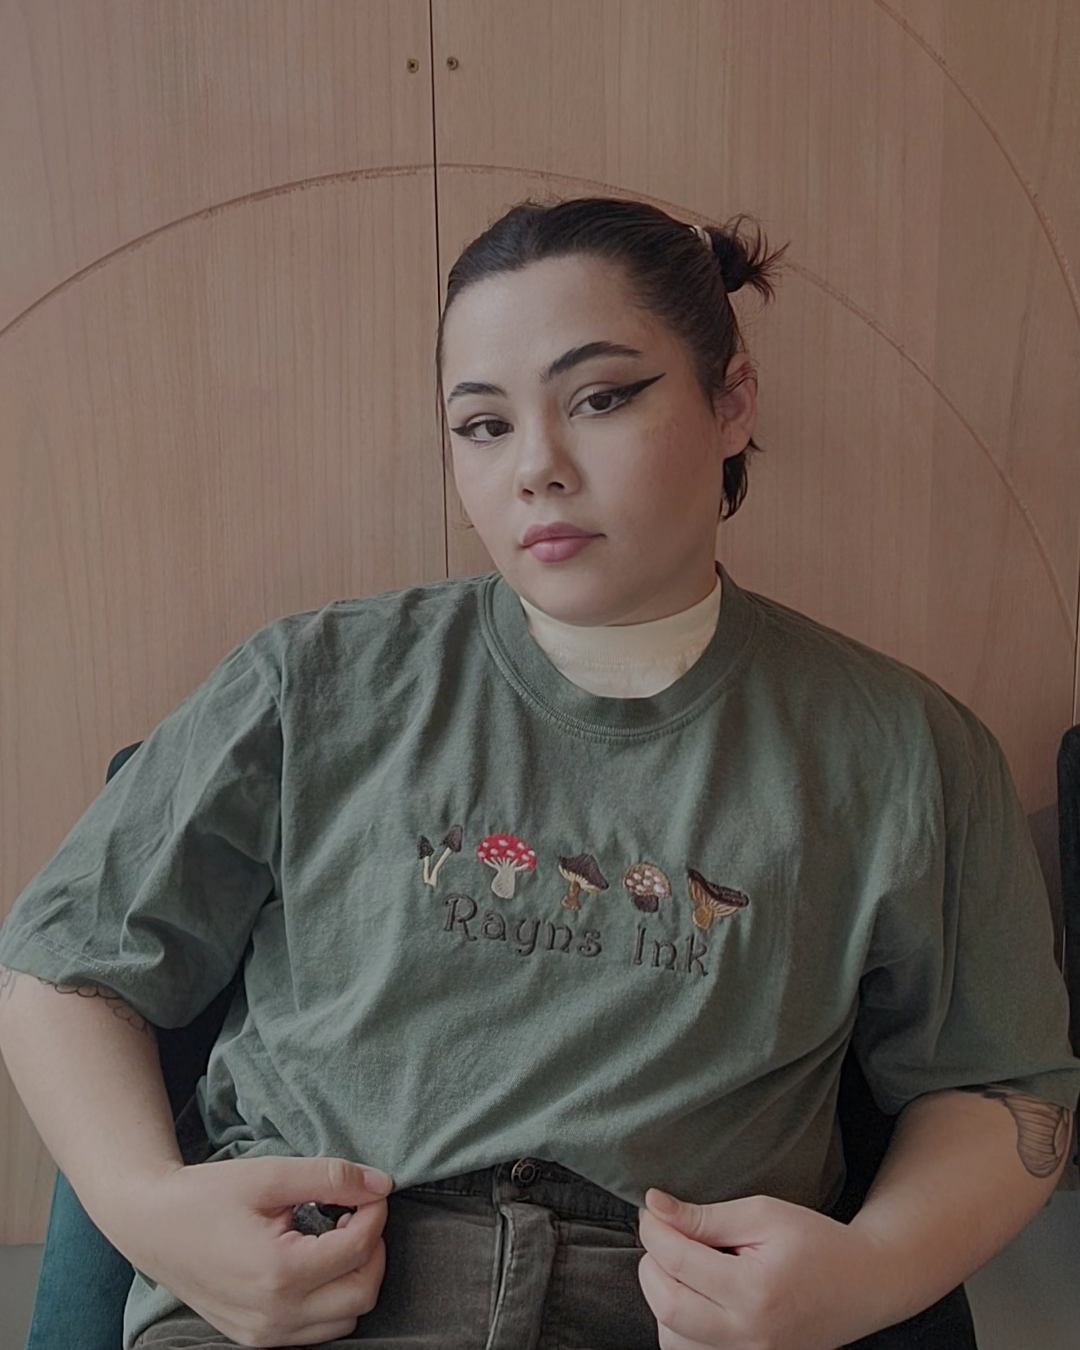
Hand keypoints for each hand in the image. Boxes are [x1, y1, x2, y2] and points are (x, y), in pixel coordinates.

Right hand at [113, 1155, 392, 1346]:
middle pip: (363, 1293)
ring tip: (335, 1236)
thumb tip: (381, 1184)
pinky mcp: (256, 1338)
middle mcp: (274, 1315)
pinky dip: (331, 1298)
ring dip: (354, 1277)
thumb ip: (331, 1177)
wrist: (151, 1226)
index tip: (369, 1190)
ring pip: (346, 1319)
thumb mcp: (270, 1174)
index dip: (374, 1213)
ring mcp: (263, 1334)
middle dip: (373, 1249)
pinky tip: (314, 1261)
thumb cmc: (206, 1196)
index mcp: (279, 1273)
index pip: (359, 1249)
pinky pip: (317, 1331)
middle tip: (356, 1213)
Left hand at [637, 1189, 888, 1349]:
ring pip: (673, 1338)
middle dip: (652, 1264)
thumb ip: (707, 1217)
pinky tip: (694, 1293)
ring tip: (681, 1264)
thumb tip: (654, 1206)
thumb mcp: (765, 1214)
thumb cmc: (817, 1241)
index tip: (650, 1209)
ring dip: (663, 1296)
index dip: (655, 1231)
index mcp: (755, 1291)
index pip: (679, 1262)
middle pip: (667, 1307)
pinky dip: (679, 1325)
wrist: (865, 1285)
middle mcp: (749, 1336)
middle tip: (662, 1233)